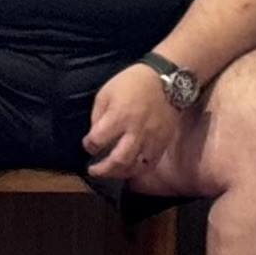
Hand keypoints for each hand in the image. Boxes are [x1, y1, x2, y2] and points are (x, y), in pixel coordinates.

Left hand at [82, 62, 187, 182]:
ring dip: (120, 173)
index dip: (89, 145)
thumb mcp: (106, 92)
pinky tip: (130, 168)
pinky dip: (139, 170)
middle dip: (103, 169)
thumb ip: (98, 115)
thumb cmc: (132, 83)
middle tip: (93, 170)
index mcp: (118, 116)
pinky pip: (151, 163)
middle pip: (118, 160)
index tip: (88, 143)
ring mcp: (151, 139)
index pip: (98, 140)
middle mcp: (135, 131)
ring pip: (135, 166)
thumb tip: (94, 134)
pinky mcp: (163, 142)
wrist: (167, 80)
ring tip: (111, 172)